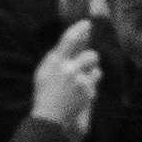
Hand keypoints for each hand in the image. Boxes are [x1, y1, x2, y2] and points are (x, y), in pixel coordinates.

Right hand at [27, 19, 106, 135]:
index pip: (70, 39)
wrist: (50, 117)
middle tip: (83, 66)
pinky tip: (78, 96)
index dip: (80, 29)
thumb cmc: (45, 92)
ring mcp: (80, 82)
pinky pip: (94, 86)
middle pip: (92, 55)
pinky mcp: (88, 93)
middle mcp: (69, 69)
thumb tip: (78, 38)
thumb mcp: (45, 70)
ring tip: (79, 84)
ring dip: (91, 75)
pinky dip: (89, 89)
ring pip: (97, 71)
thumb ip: (59, 54)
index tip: (88, 24)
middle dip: (91, 60)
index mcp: (55, 62)